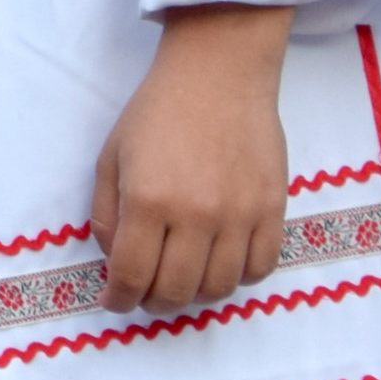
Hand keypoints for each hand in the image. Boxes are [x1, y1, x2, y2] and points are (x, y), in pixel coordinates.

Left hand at [91, 4, 290, 311]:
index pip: (132, 274)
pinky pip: (259, 269)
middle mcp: (197, 216)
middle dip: (153, 303)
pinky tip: (220, 265)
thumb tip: (113, 260)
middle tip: (145, 297)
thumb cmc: (157, 112)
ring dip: (194, 295)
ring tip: (181, 282)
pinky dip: (238, 278)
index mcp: (149, 201)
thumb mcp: (111, 156)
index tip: (115, 302)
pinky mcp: (273, 211)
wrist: (218, 76)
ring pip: (219, 288)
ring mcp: (240, 216)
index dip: (119, 298)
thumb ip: (107, 212)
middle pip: (176, 291)